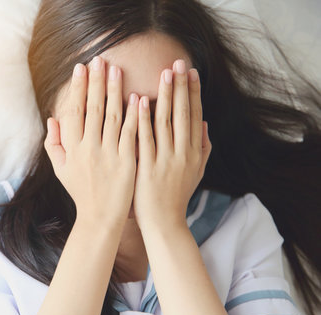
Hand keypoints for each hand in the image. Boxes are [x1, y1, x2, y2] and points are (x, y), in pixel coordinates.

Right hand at [45, 56, 138, 228]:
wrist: (100, 217)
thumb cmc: (80, 192)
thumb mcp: (61, 169)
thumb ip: (54, 144)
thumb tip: (52, 119)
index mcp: (72, 148)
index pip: (74, 111)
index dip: (77, 88)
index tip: (81, 69)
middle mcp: (89, 148)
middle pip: (93, 108)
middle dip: (96, 82)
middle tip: (99, 60)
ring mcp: (109, 154)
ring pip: (112, 116)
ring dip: (115, 90)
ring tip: (116, 70)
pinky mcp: (127, 161)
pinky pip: (131, 133)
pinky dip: (134, 115)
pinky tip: (136, 97)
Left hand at [133, 59, 210, 232]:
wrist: (164, 222)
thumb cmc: (177, 196)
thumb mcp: (197, 172)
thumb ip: (203, 147)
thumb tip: (204, 122)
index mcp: (194, 153)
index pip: (194, 115)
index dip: (193, 92)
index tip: (190, 72)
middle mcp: (182, 153)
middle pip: (182, 114)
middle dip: (180, 87)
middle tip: (178, 62)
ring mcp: (165, 160)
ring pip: (165, 122)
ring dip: (165, 96)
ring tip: (164, 73)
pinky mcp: (147, 168)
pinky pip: (144, 139)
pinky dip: (142, 119)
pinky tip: (140, 101)